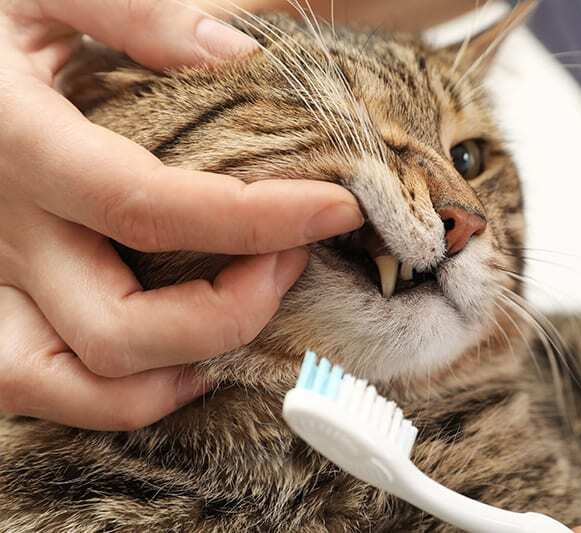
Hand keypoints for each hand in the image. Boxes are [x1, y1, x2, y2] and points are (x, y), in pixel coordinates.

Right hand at [0, 0, 362, 430]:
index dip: (259, 219)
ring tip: (246, 320)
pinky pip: (39, 386)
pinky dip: (116, 394)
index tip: (337, 208)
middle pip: (120, 328)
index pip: (151, 207)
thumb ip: (132, 10)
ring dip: (173, 372)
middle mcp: (0, 233)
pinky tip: (179, 361)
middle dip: (231, 312)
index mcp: (16, 143)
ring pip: (69, 385)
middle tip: (292, 260)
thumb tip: (237, 53)